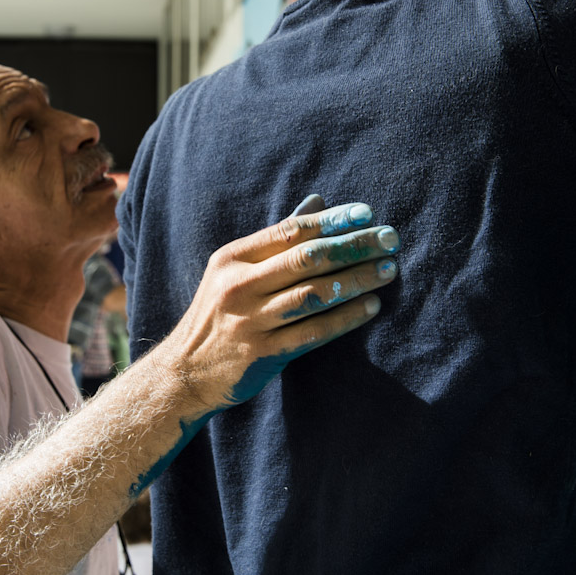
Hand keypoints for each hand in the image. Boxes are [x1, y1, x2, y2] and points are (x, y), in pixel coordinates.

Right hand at [153, 199, 399, 412]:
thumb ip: (276, 239)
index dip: (331, 220)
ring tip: (389, 269)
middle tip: (390, 238)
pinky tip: (371, 306)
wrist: (184, 373)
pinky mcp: (264, 354)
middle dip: (353, 246)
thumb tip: (317, 201)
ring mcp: (251, 321)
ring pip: (314, 294)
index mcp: (232, 259)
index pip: (289, 231)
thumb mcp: (234, 271)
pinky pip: (314, 332)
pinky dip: (346, 318)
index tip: (366, 213)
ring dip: (357, 279)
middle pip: (306, 259)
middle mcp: (239, 286)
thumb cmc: (218, 315)